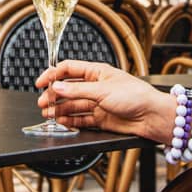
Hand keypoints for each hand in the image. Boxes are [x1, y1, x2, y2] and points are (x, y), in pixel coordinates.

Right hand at [33, 60, 171, 140]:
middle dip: (54, 95)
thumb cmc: (135, 96)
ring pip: (73, 105)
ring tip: (47, 114)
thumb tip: (57, 86)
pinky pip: (80, 119)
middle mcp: (95, 87)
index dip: (53, 75)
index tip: (40, 83)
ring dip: (59, 109)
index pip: (69, 69)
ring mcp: (97, 103)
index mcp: (97, 72)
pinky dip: (70, 120)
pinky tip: (61, 121)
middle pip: (68, 89)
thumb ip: (78, 90)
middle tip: (42, 103)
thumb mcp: (103, 91)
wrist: (151, 116)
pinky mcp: (100, 118)